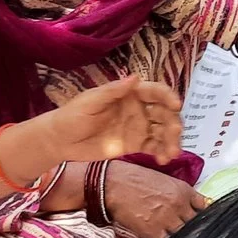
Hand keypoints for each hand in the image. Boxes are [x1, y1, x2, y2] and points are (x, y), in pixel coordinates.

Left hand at [0, 76, 185, 171]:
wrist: (61, 140)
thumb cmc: (73, 115)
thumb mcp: (91, 100)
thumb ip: (113, 91)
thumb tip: (135, 78)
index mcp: (130, 94)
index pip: (154, 92)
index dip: (167, 96)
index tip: (176, 105)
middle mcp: (139, 109)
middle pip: (164, 113)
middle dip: (173, 122)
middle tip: (175, 133)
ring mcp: (138, 127)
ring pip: (162, 131)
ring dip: (171, 140)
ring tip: (172, 153)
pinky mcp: (135, 145)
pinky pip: (154, 147)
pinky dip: (162, 152)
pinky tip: (164, 159)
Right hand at [99, 163, 207, 237]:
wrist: (110, 184)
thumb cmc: (132, 179)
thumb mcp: (162, 180)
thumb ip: (178, 193)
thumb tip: (189, 206)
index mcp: (183, 190)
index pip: (203, 207)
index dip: (201, 215)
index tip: (199, 220)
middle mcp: (179, 204)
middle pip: (195, 224)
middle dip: (191, 227)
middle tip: (186, 231)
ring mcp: (167, 219)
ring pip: (182, 235)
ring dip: (178, 237)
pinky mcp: (153, 232)